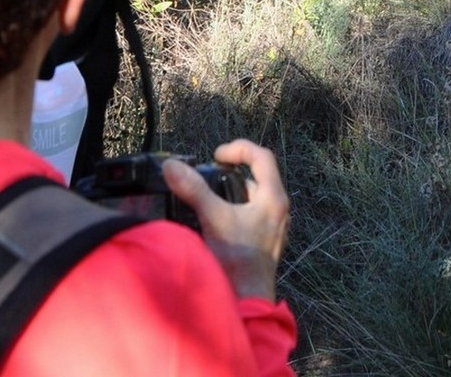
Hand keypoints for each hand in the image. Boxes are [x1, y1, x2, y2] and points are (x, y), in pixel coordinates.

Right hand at [164, 139, 289, 301]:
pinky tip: (215, 220)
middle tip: (210, 173)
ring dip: (232, 191)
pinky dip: (234, 209)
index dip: (239, 149)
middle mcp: (278, 209)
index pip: (262, 157)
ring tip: (208, 196)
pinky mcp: (264, 242)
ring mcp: (273, 227)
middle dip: (233, 171)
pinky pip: (251, 215)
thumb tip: (172, 166)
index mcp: (273, 197)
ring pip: (254, 197)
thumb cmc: (237, 260)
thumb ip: (193, 190)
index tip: (216, 155)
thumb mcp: (213, 218)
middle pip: (258, 176)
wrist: (247, 301)